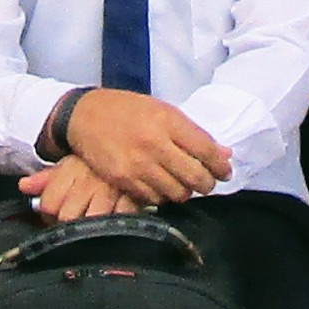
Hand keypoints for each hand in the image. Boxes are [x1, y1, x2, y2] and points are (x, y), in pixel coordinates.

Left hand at [19, 158, 141, 221]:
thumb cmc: (99, 159)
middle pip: (66, 217)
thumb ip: (46, 178)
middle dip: (67, 224)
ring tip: (93, 227)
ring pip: (89, 224)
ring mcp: (110, 192)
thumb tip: (24, 186)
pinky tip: (114, 222)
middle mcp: (87, 182)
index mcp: (70, 172)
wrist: (136, 141)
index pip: (48, 204)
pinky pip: (118, 222)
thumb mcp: (71, 162)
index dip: (48, 214)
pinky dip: (116, 226)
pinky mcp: (132, 200)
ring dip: (90, 230)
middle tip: (73, 223)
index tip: (53, 216)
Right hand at [65, 89, 229, 204]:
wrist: (84, 115)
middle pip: (195, 177)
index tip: (224, 172)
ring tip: (181, 184)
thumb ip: (192, 133)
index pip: (206, 151)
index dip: (220, 166)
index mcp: (167, 121)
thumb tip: (224, 154)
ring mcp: (138, 164)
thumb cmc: (126, 110)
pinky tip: (159, 186)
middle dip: (207, 184)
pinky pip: (154, 199)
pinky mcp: (123, 179)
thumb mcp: (162, 110)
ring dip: (184, 192)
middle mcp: (154, 143)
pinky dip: (161, 196)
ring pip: (177, 193)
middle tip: (206, 183)